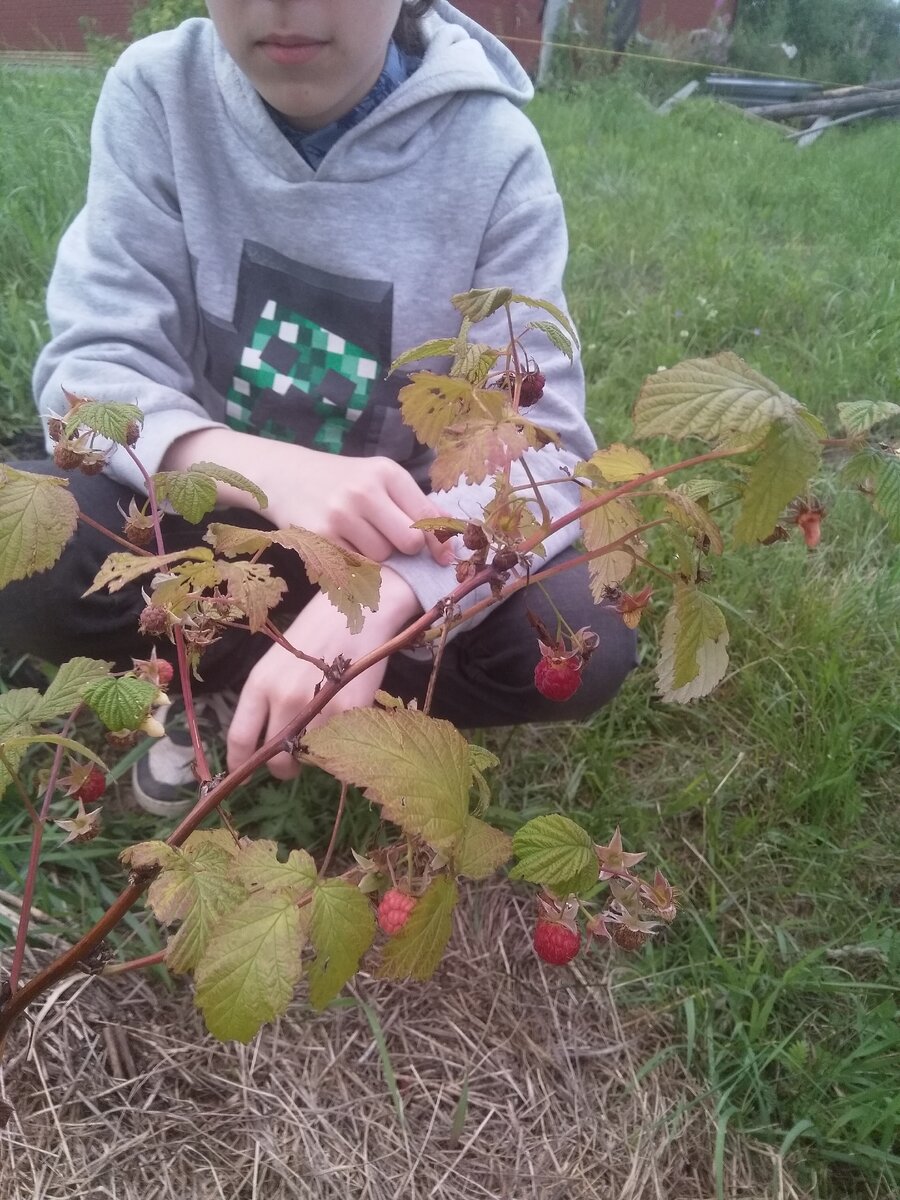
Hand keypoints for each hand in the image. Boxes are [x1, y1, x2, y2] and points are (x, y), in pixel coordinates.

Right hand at [162, 427, 453, 563]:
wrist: (287, 476)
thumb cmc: (342, 481)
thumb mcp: (378, 479)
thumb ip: (413, 504)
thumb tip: (448, 540)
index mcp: (387, 472)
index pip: (427, 516)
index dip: (438, 542)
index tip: (443, 558)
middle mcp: (365, 491)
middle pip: (409, 542)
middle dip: (406, 550)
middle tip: (389, 539)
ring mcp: (341, 514)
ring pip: (382, 557)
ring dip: (377, 555)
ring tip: (359, 535)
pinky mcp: (321, 536)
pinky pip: (355, 564)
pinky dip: (354, 560)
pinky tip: (343, 542)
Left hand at [226, 568, 420, 778]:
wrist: (362, 607)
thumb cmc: (320, 629)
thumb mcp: (281, 659)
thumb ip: (270, 696)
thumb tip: (266, 738)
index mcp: (260, 682)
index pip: (239, 739)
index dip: (240, 765)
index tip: (245, 773)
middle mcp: (283, 697)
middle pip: (277, 759)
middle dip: (286, 766)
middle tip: (298, 758)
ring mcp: (316, 705)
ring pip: (312, 756)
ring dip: (319, 752)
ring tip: (330, 726)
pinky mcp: (349, 710)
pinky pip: (341, 747)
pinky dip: (346, 743)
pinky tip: (350, 718)